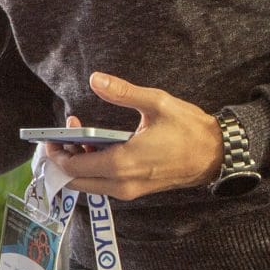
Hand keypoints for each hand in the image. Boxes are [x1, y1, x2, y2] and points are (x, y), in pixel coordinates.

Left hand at [44, 72, 224, 201]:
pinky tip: (98, 147)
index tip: (54, 134)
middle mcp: (122, 183)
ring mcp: (129, 190)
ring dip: (78, 164)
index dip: (57, 152)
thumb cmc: (189, 129)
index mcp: (122, 163)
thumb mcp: (156, 103)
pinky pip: (103, 184)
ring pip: (88, 185)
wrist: (215, 155)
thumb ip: (123, 92)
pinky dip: (93, 169)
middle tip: (64, 135)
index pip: (74, 168)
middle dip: (63, 159)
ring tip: (82, 137)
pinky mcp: (135, 190)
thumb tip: (96, 79)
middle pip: (75, 182)